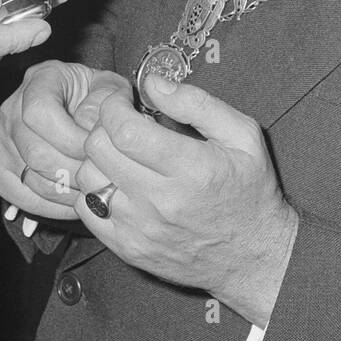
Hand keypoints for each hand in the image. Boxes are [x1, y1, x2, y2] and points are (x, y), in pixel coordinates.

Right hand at [0, 60, 131, 220]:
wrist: (76, 105)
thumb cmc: (95, 97)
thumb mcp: (110, 87)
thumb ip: (106, 99)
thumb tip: (87, 126)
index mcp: (40, 80)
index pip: (40, 112)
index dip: (69, 138)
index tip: (93, 151)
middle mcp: (11, 107)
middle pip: (35, 152)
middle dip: (73, 172)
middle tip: (98, 178)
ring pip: (29, 179)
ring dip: (66, 193)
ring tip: (90, 192)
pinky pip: (18, 196)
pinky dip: (49, 207)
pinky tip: (72, 201)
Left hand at [75, 79, 299, 327]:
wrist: (253, 257)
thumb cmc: (250, 190)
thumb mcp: (243, 135)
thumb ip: (196, 104)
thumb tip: (152, 84)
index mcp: (191, 169)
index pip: (124, 130)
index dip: (114, 106)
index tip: (123, 100)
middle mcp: (160, 202)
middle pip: (98, 151)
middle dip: (103, 126)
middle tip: (122, 123)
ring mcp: (140, 230)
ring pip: (87, 179)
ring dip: (98, 158)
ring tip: (121, 153)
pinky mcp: (128, 249)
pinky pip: (87, 211)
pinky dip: (94, 190)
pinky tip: (117, 182)